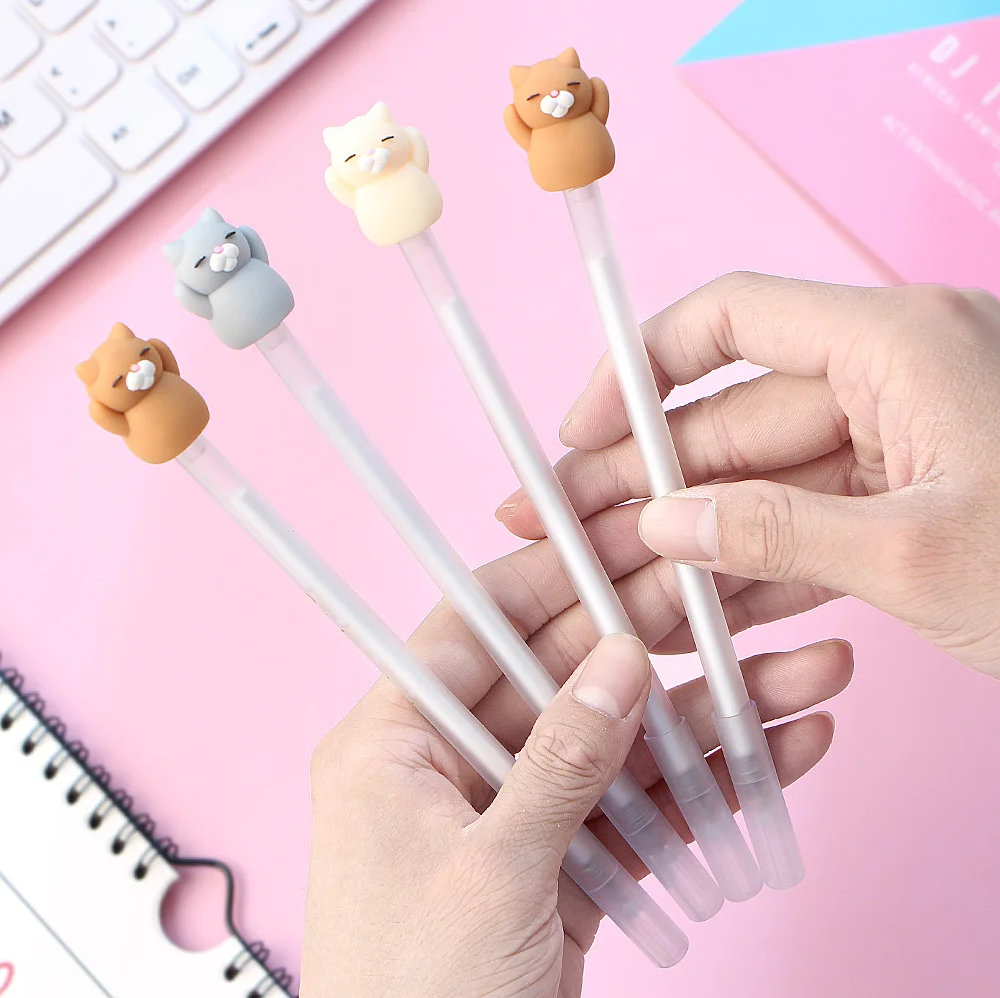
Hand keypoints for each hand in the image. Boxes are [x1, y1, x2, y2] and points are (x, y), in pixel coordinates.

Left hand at [301, 512, 851, 997]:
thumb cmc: (414, 997)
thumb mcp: (489, 869)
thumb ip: (560, 759)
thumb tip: (619, 658)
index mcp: (393, 743)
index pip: (472, 627)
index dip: (546, 578)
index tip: (617, 539)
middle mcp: (452, 763)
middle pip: (562, 677)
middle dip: (653, 641)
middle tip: (734, 598)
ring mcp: (516, 811)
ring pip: (617, 742)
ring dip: (707, 717)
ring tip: (802, 678)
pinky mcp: (565, 860)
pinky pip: (636, 807)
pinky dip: (703, 789)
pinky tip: (779, 755)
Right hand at [498, 274, 999, 676]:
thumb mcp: (919, 552)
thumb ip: (773, 530)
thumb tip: (662, 524)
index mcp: (893, 341)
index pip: (728, 318)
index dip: (637, 367)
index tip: (581, 430)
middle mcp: (889, 374)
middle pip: (732, 415)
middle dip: (648, 479)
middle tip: (572, 532)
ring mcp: (901, 439)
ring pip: (763, 478)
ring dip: (693, 533)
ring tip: (618, 583)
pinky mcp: (913, 495)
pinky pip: (811, 520)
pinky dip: (757, 563)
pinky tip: (698, 607)